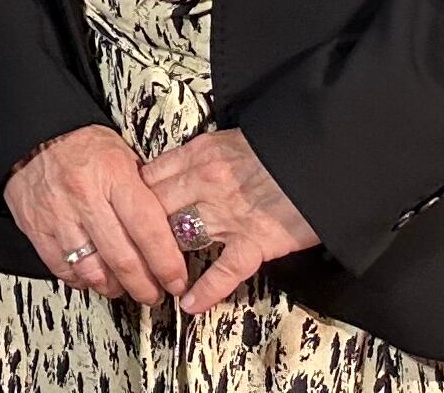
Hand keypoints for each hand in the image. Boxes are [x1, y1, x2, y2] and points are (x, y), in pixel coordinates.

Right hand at [1, 123, 187, 305]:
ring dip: (115, 288)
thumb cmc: (83, 145)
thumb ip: (146, 193)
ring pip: (93, 271)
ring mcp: (58, 214)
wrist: (33, 132)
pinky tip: (93, 276)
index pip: (149, 231)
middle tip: (155, 294)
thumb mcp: (124, 155)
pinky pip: (63, 269)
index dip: (167, 265)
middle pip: (123, 260)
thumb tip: (173, 231)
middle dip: (145, 287)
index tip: (177, 280)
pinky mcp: (36, 227)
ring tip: (124, 287)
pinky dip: (82, 280)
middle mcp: (85, 195)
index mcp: (113, 174)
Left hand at [136, 126, 317, 319]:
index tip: (119, 212)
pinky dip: (206, 290)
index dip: (130, 198)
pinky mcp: (257, 241)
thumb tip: (167, 176)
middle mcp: (206, 182)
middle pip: (154, 208)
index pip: (148, 177)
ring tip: (150, 280)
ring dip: (162, 260)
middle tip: (124, 252)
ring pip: (180, 236)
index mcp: (199, 153)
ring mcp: (229, 214)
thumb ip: (197, 158)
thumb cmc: (279, 148)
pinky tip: (189, 303)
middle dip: (137, 231)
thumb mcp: (228, 140)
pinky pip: (225, 268)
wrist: (325, 155)